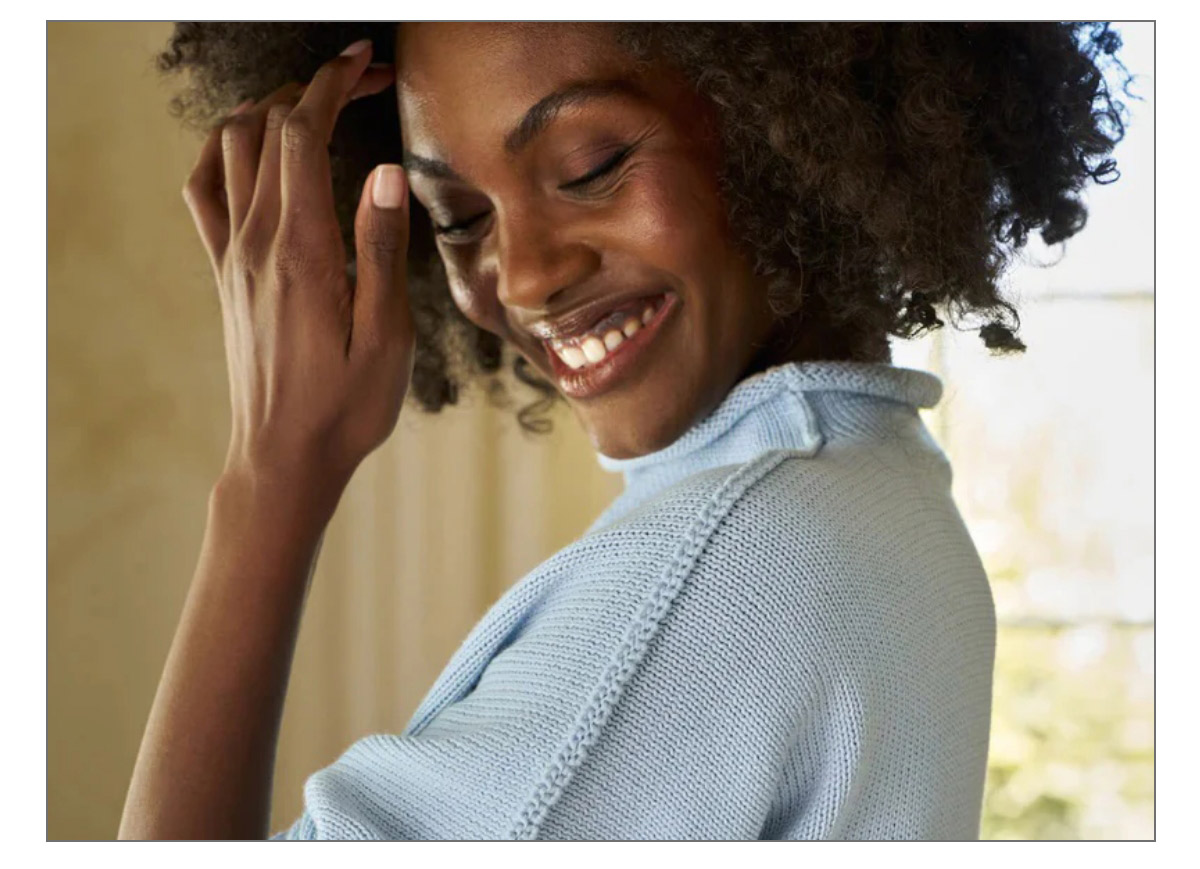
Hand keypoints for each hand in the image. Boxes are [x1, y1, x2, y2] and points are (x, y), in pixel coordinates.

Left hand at [182, 39, 410, 502]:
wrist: (283, 456)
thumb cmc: (346, 407)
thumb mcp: (387, 337)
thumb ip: (381, 249)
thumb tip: (384, 171)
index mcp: (303, 253)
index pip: (304, 136)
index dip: (334, 84)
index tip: (367, 61)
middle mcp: (257, 243)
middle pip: (269, 129)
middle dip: (315, 88)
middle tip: (364, 80)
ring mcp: (232, 256)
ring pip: (231, 148)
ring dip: (270, 110)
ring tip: (318, 105)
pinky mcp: (225, 274)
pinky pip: (205, 191)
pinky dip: (223, 150)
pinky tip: (252, 148)